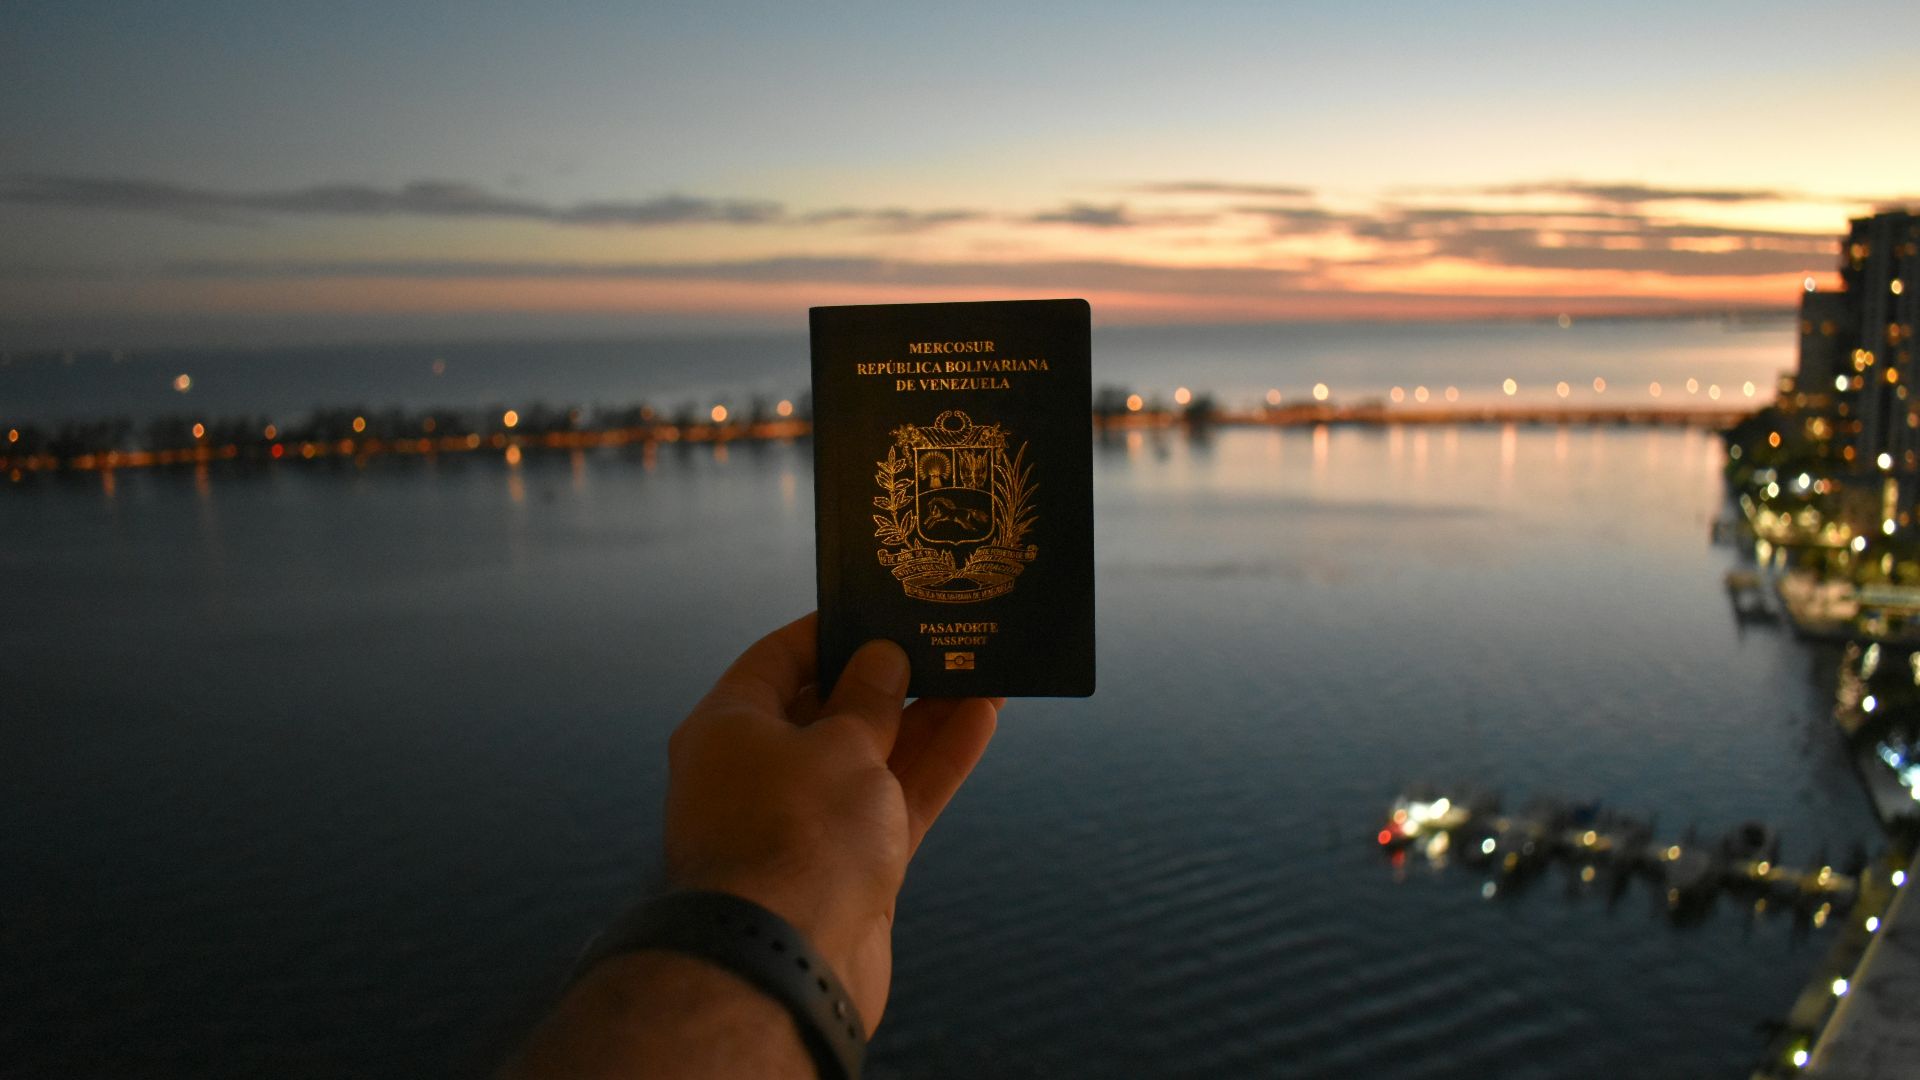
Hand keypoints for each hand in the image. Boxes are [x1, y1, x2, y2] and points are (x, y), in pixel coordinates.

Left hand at [662, 612, 998, 1027]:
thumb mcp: (840, 744)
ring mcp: (805, 821)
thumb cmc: (799, 835)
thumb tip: (881, 658)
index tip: (882, 606)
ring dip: (926, 714)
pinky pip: (895, 799)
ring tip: (982, 670)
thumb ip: (869, 698)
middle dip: (890, 674)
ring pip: (874, 753)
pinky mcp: (848, 865)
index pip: (778, 658)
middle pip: (830, 706)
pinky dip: (934, 763)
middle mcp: (758, 771)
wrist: (788, 964)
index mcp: (728, 728)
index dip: (832, 630)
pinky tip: (981, 722)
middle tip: (943, 636)